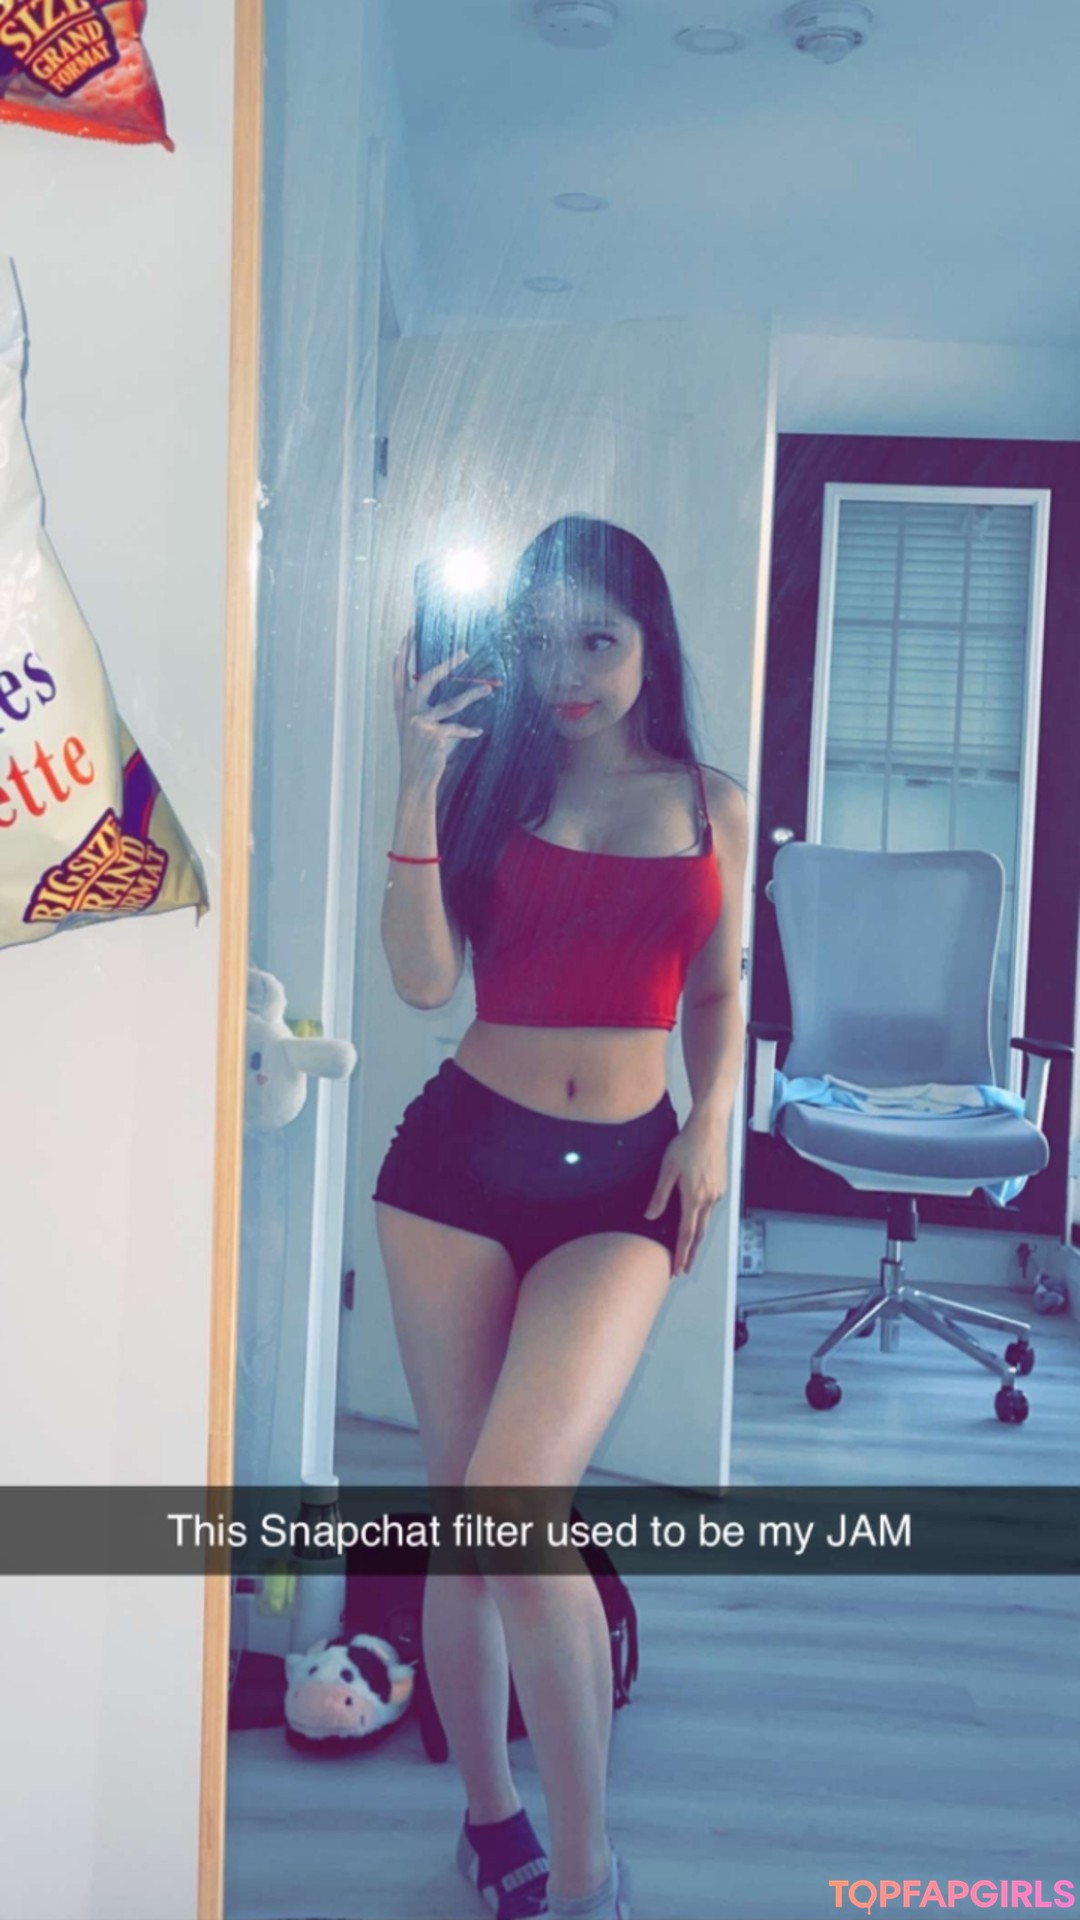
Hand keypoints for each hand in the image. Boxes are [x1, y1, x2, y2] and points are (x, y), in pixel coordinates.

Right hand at [392, 631, 498, 791]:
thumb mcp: (412, 726)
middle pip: (426, 678)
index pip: (399, 672)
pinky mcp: (433, 735)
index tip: (409, 631)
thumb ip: (417, 706)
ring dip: (472, 695)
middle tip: (464, 651)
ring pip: (451, 703)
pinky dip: (467, 731)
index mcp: (400, 705)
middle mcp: (408, 710)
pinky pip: (456, 728)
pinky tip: (478, 732)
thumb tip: (427, 682)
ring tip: (488, 689)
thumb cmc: (416, 752)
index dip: (403, 651)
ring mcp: (419, 722)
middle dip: (445, 663)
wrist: (413, 779)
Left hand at [644, 1112, 727, 1275]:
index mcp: (694, 1197)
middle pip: (699, 1234)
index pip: (686, 1234)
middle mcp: (709, 1199)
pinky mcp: (720, 1186)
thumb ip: (659, 1195)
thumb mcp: (667, 1169)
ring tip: (689, 1251)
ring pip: (706, 1222)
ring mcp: (717, 1193)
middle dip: (691, 1253)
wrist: (709, 1127)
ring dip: (697, 1239)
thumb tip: (650, 1216)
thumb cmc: (687, 1144)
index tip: (677, 1268)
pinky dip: (702, 1220)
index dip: (681, 1253)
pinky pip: (710, 1208)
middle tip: (683, 1269)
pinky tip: (696, 1220)